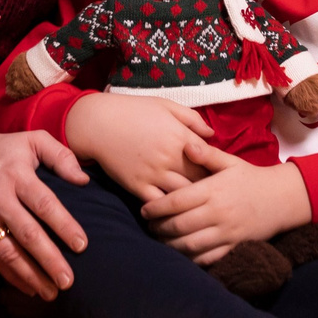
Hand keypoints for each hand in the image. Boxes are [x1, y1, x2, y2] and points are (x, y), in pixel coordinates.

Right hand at [0, 127, 89, 299]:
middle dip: (49, 259)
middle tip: (69, 280)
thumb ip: (61, 156)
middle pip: (27, 234)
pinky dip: (12, 276)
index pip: (44, 204)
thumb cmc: (6, 150)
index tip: (82, 245)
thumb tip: (83, 180)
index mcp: (16, 175)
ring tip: (52, 293)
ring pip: (8, 252)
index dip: (63, 225)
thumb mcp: (34, 140)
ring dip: (30, 275)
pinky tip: (31, 289)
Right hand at [64, 92, 216, 202]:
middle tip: (213, 195)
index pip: (210, 160)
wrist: (98, 122)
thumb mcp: (166, 105)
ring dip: (191, 203)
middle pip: (200, 181)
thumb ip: (192, 119)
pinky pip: (159, 205)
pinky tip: (173, 212)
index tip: (220, 175)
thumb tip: (212, 135)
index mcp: (180, 136)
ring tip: (198, 208)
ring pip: (183, 196)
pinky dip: (168, 211)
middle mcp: (170, 157)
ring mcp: (154, 174)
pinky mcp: (138, 186)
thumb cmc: (133, 110)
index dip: (217, 169)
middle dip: (209, 189)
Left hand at [140, 141, 311, 264]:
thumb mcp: (230, 162)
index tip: (144, 210)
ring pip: (190, 245)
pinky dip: (191, 259)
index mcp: (214, 190)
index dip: (156, 207)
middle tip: (148, 226)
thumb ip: (207, 154)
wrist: (282, 198)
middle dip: (159, 228)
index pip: (177, 201)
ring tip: (159, 240)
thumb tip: (186, 144)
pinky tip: (180, 254)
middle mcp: (218, 213)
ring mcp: (226, 232)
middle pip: (179, 225)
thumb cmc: (251, 178)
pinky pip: (208, 258)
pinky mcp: (234, 246)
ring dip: (170, 245)